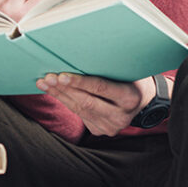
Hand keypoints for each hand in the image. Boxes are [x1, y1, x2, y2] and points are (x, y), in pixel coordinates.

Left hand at [36, 74, 158, 136]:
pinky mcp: (101, 131)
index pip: (100, 88)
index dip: (80, 82)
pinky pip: (79, 115)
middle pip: (86, 101)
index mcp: (130, 98)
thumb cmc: (131, 77)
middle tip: (47, 78)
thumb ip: (106, 67)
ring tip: (44, 83)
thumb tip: (75, 55)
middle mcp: (121, 116)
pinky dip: (66, 102)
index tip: (61, 75)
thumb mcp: (126, 69)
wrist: (143, 99)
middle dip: (64, 89)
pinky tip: (55, 92)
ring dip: (59, 95)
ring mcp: (111, 127)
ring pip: (79, 109)